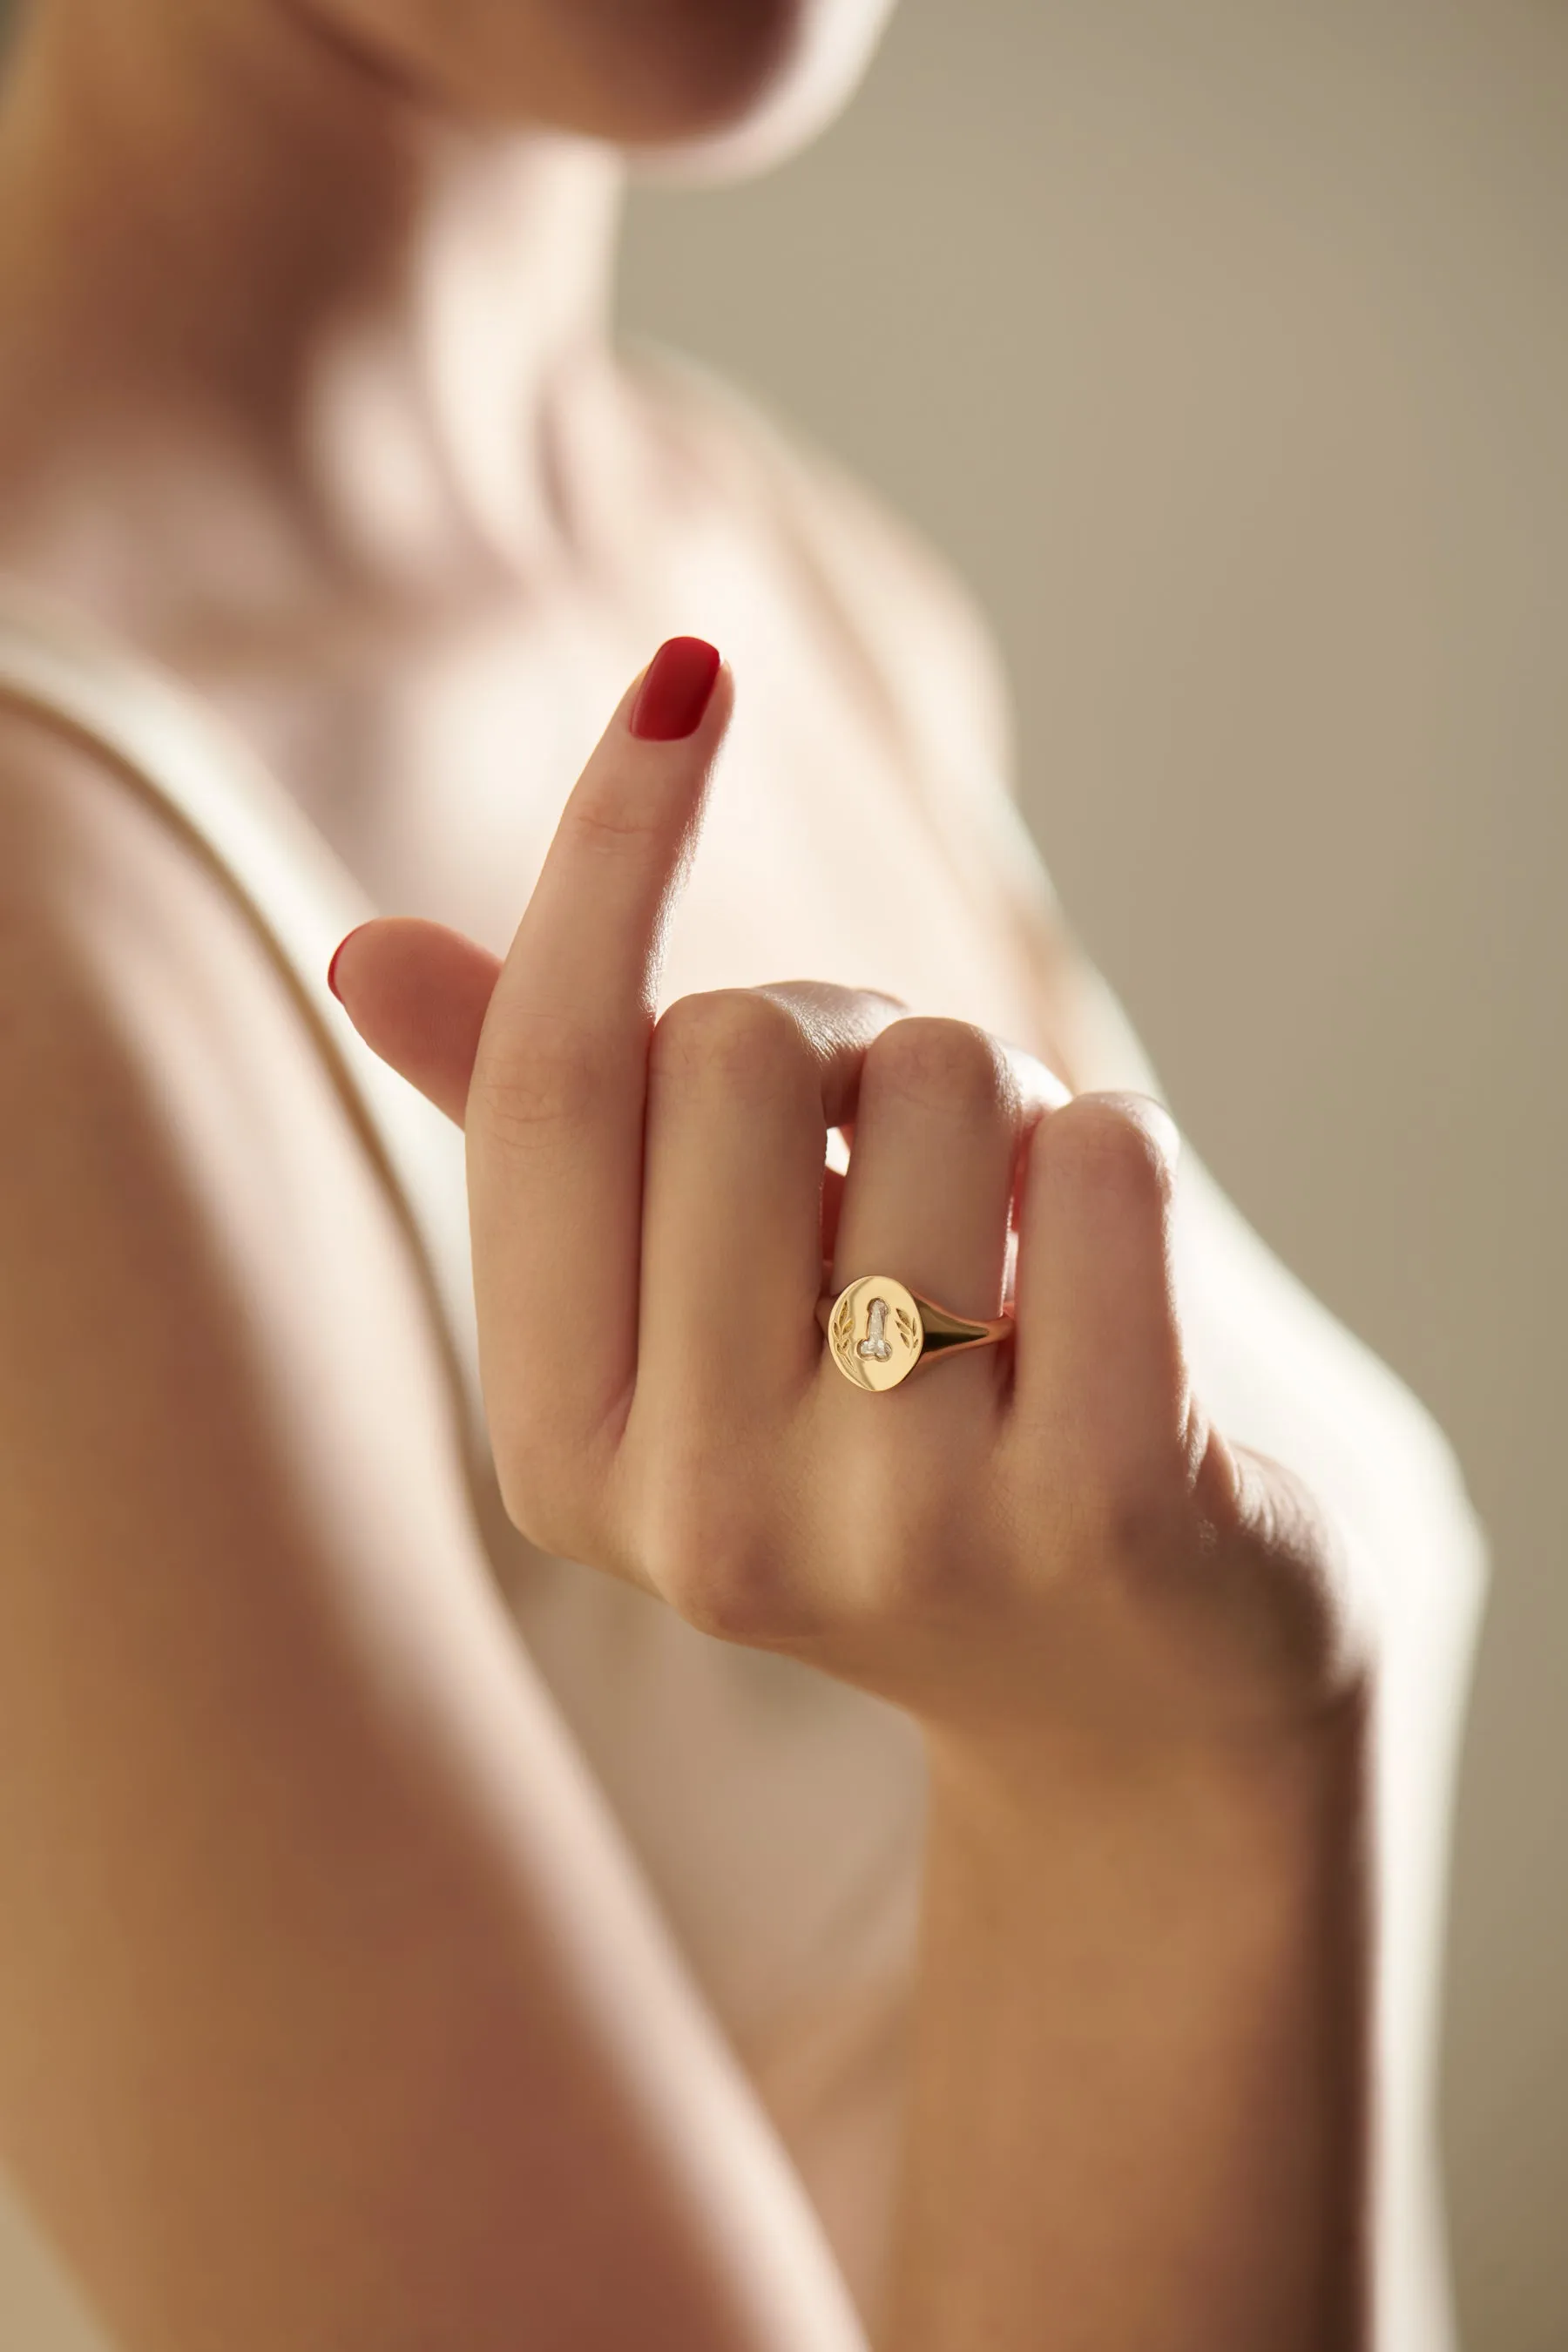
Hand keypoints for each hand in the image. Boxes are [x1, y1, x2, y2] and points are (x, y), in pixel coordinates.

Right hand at [329, 639, 1369, 1782]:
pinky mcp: (1100, 1508)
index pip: (552, 1080)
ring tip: (1015, 1265)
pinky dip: (1121, 1158)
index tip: (688, 675)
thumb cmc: (890, 1441)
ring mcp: (895, 1524)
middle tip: (909, 1166)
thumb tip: (365, 951)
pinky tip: (1118, 1302)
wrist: (1130, 1696)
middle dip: (852, 1042)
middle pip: (742, 1046)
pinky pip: (1107, 1152)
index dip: (614, 847)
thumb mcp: (690, 1314)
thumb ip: (543, 1137)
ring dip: (1002, 1110)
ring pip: (943, 1073)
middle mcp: (695, 1509)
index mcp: (559, 1445)